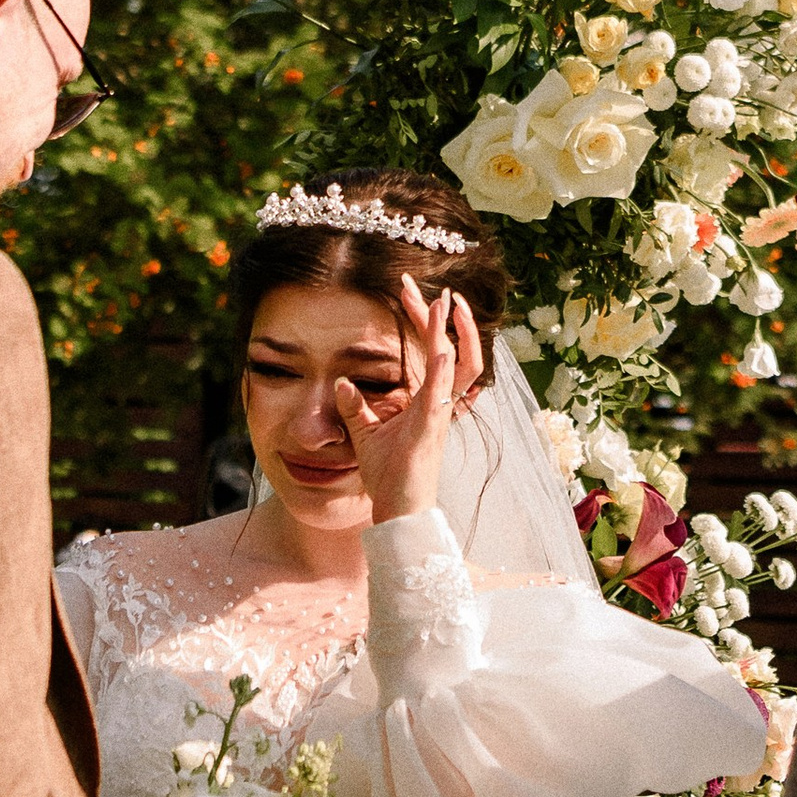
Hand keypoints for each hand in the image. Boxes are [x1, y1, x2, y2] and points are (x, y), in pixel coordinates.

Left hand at [333, 279, 483, 526]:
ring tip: (448, 304)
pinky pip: (440, 398)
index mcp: (425, 399)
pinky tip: (439, 351)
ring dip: (455, 334)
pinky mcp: (430, 432)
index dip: (422, 319)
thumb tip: (339, 381)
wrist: (400, 510)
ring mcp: (439, 416)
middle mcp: (439, 403)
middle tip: (425, 285)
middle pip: (448, 348)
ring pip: (457, 367)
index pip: (429, 349)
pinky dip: (440, 373)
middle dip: (438, 316)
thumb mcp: (365, 433)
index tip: (408, 289)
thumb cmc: (389, 475)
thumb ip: (354, 406)